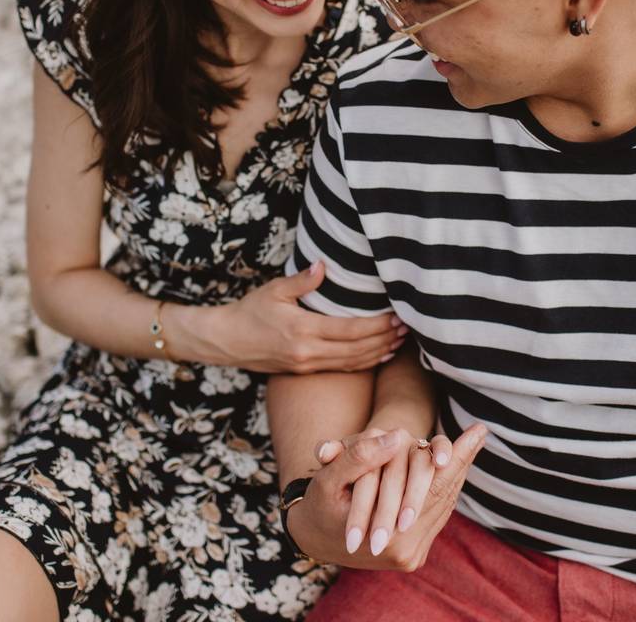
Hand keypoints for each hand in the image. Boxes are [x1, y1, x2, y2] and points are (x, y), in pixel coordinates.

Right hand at [204, 261, 405, 372]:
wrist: (227, 342)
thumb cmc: (250, 311)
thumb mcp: (273, 290)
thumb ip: (301, 280)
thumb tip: (322, 265)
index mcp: (303, 331)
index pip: (350, 331)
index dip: (377, 326)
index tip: (397, 316)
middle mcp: (308, 352)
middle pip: (357, 349)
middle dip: (385, 339)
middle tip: (408, 327)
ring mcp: (308, 365)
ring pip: (352, 363)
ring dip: (379, 352)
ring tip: (401, 341)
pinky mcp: (306, 371)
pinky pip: (342, 369)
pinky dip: (364, 363)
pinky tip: (380, 355)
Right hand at [286, 424, 486, 570]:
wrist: (314, 540)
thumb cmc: (319, 504)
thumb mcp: (330, 479)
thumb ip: (362, 456)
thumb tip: (398, 435)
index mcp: (390, 536)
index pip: (435, 487)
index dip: (457, 455)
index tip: (478, 429)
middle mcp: (408, 551)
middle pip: (445, 495)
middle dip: (463, 460)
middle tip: (481, 430)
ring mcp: (413, 555)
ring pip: (445, 506)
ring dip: (458, 474)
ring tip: (474, 442)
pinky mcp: (414, 553)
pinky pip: (437, 515)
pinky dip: (446, 489)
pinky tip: (456, 468)